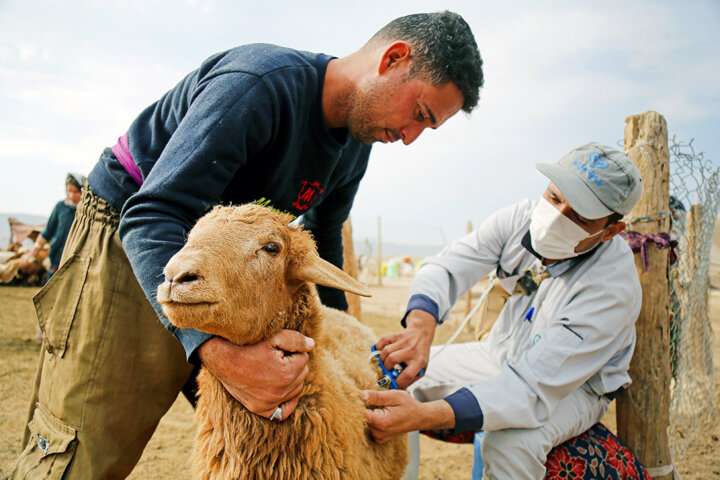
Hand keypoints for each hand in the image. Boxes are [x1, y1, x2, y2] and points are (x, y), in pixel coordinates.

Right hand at [197, 330, 313, 420]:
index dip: (292, 349)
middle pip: (302, 374)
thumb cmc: (248, 345)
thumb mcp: (275, 336)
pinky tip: (283, 390)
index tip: (278, 348)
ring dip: (291, 378)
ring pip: (296, 389)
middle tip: (275, 356)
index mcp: (286, 374)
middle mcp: (280, 392)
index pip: (304, 358)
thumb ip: (297, 340)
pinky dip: (287, 402)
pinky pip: (284, 412)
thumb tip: (311, 345)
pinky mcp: (261, 409)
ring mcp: (270, 403)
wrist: (223, 359)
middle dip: (293, 363)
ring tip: (274, 368)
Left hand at [363, 389, 454, 443]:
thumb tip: (362, 395)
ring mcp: (378, 437)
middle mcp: (378, 433)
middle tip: (377, 401)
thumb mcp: (394, 396)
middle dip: (365, 408)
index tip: (365, 397)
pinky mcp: (379, 438)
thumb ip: (377, 396)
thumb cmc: (409, 405)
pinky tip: (381, 414)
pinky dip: (372, 420)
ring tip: (381, 408)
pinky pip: (369, 427)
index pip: (359, 413)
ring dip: (369, 414)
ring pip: (364, 423)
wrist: (420, 418)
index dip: (359, 403)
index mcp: (381, 422)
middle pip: (361, 418)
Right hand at [375, 310, 435, 388]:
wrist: (422, 334)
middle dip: (386, 368)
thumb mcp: (421, 369)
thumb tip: (398, 389)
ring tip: (384, 364)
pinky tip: (381, 353)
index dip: (397, 382)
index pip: (407, 375)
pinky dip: (379, 347)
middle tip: (386, 372)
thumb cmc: (420, 355)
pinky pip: (383, 340)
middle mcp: (412, 350)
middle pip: (392, 359)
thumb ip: (410, 379)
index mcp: (420, 361)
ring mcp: (404, 341)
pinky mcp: (397, 335)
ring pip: (386, 351)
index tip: (392, 384)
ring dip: (382, 360)